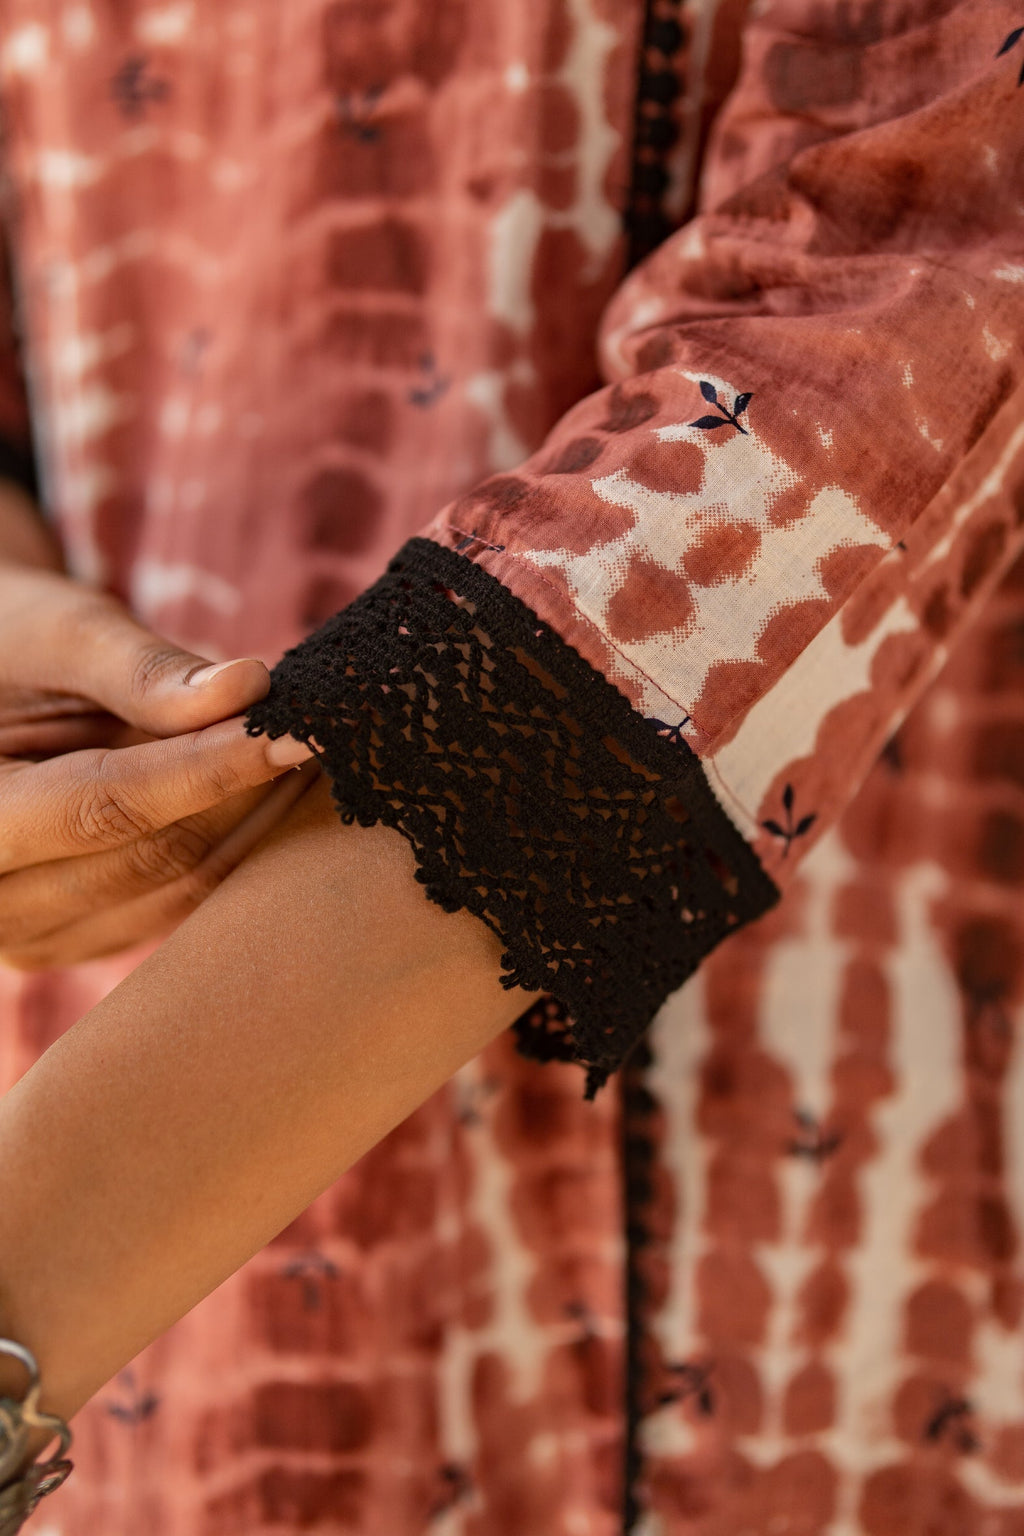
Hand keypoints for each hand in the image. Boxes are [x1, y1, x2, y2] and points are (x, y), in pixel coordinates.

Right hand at [0, 564, 314, 969]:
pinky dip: (242, 847)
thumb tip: (248, 688)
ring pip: (181, 892)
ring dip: (260, 825)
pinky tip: (282, 793)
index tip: (298, 732)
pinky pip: (184, 904)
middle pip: (152, 859)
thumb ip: (142, 670)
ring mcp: (37, 933)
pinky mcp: (84, 936)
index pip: (105, 806)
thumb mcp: (60, 633)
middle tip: (329, 734)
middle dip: (248, 794)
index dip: (211, 769)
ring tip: (315, 755)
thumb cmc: (13, 641)